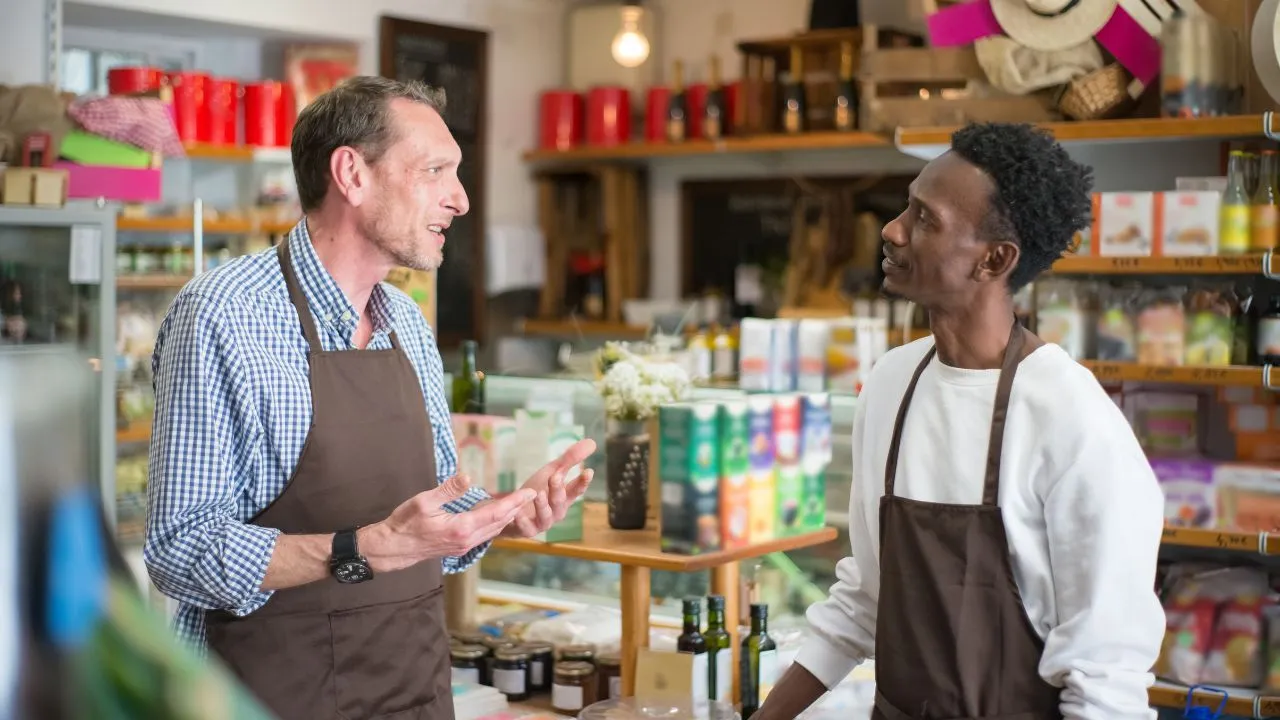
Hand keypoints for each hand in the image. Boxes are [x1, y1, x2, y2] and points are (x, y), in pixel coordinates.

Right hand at [360, 474, 534, 572]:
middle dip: (517, 508)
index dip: (515, 502)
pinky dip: (496, 524)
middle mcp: (467, 540)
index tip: (530, 492)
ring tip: (520, 503)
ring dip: (508, 517)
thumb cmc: (405, 523)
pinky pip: (484, 534)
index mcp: (461, 528)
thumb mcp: (424, 502)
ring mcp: (464, 546)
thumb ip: (448, 490)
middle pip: (500, 523)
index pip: (496, 513)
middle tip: (532, 494)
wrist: (393, 547)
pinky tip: (498, 516)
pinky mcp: (459, 547)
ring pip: (493, 530)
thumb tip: (468, 477)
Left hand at [501, 438, 596, 538]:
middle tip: (555, 476)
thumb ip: (570, 459)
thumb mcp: (552, 472)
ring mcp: (543, 522)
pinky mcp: (527, 530)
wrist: (514, 510)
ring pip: (546, 516)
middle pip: (560, 501)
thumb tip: (591, 442)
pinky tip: (518, 512)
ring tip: (538, 494)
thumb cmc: (537, 490)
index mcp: (565, 497)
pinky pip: (527, 528)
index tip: (588, 471)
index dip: (582, 482)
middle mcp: (556, 511)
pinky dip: (522, 521)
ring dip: (543, 505)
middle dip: (558, 489)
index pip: (576, 489)